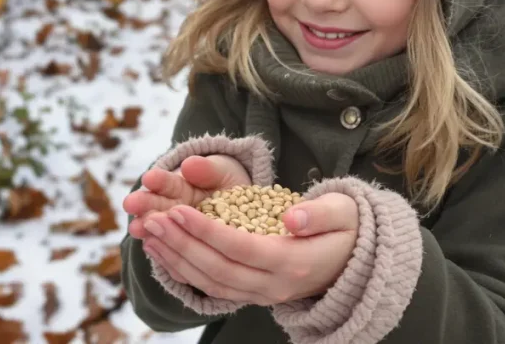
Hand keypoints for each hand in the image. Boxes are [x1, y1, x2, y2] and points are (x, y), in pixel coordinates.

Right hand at [123, 155, 250, 240]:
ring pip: (160, 230)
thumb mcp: (222, 173)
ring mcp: (177, 232)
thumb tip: (189, 165)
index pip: (166, 183)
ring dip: (147, 228)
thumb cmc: (228, 186)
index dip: (158, 181)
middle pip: (156, 207)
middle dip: (144, 204)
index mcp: (180, 187)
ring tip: (136, 228)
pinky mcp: (184, 252)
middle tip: (130, 204)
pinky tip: (152, 248)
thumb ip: (207, 170)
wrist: (244, 211)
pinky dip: (164, 252)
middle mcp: (173, 209)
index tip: (149, 178)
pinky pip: (172, 254)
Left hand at [140, 192, 358, 305]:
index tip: (179, 209)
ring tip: (149, 233)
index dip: (208, 232)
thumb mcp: (344, 212)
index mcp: (296, 263)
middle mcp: (276, 286)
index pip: (242, 249)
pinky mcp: (253, 294)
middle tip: (153, 219)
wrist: (354, 260)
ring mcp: (263, 295)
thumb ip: (320, 214)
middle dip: (182, 244)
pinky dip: (184, 271)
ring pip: (211, 283)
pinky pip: (212, 288)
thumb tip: (293, 218)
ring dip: (177, 259)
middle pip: (219, 269)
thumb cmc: (348, 228)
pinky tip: (162, 251)